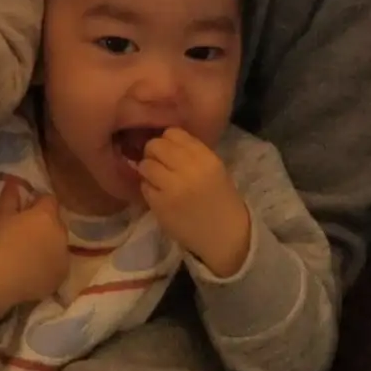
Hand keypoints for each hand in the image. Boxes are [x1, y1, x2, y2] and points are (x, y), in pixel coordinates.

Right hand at [0, 177, 69, 323]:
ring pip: (59, 244)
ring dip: (50, 244)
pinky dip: (50, 264)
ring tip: (30, 253)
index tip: (26, 209)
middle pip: (57, 222)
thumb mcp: (1, 217)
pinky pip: (58, 264)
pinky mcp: (61, 276)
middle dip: (45, 224)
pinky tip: (35, 269)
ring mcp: (64, 256)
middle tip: (26, 232)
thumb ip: (10, 198)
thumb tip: (13, 184)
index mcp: (47, 215)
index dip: (38, 203)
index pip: (49, 200)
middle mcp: (61, 233)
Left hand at [138, 127, 251, 277]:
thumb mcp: (213, 168)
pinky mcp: (160, 205)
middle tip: (159, 164)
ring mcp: (172, 187)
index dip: (167, 141)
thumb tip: (163, 140)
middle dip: (153, 153)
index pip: (173, 133)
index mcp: (205, 157)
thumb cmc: (220, 200)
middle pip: (155, 145)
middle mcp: (189, 169)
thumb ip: (190, 152)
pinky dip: (148, 189)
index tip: (169, 151)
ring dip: (148, 171)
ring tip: (158, 181)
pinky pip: (144, 187)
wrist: (226, 237)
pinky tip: (159, 196)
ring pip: (146, 165)